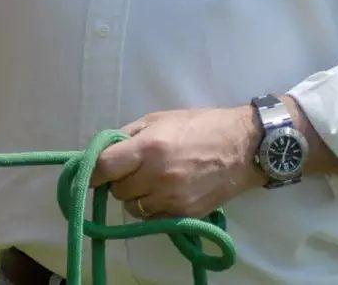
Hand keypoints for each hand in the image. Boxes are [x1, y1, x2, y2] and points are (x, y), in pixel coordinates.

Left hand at [91, 107, 265, 218]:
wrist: (243, 147)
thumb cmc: (199, 126)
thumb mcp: (159, 119)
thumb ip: (129, 135)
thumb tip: (104, 150)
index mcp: (148, 148)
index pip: (104, 167)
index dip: (94, 171)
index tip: (93, 172)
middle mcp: (157, 176)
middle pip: (117, 190)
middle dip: (119, 181)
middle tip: (132, 170)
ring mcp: (172, 199)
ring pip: (133, 208)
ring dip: (135, 196)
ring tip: (149, 181)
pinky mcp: (185, 214)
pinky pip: (153, 218)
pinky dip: (152, 207)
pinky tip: (164, 192)